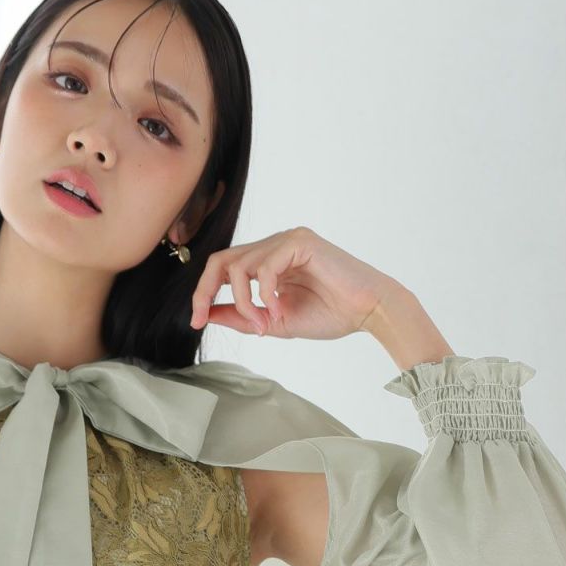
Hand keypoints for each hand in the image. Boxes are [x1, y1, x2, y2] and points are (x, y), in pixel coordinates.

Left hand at [188, 226, 400, 341]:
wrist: (368, 311)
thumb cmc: (331, 314)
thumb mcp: (275, 321)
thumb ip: (242, 316)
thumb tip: (209, 315)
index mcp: (268, 262)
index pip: (222, 268)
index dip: (203, 293)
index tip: (197, 321)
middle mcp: (274, 246)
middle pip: (221, 260)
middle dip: (205, 291)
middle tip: (203, 318)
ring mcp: (286, 240)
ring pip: (239, 266)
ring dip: (245, 303)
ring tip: (265, 325)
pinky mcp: (300, 242)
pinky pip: (264, 267)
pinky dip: (265, 294)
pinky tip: (279, 310)